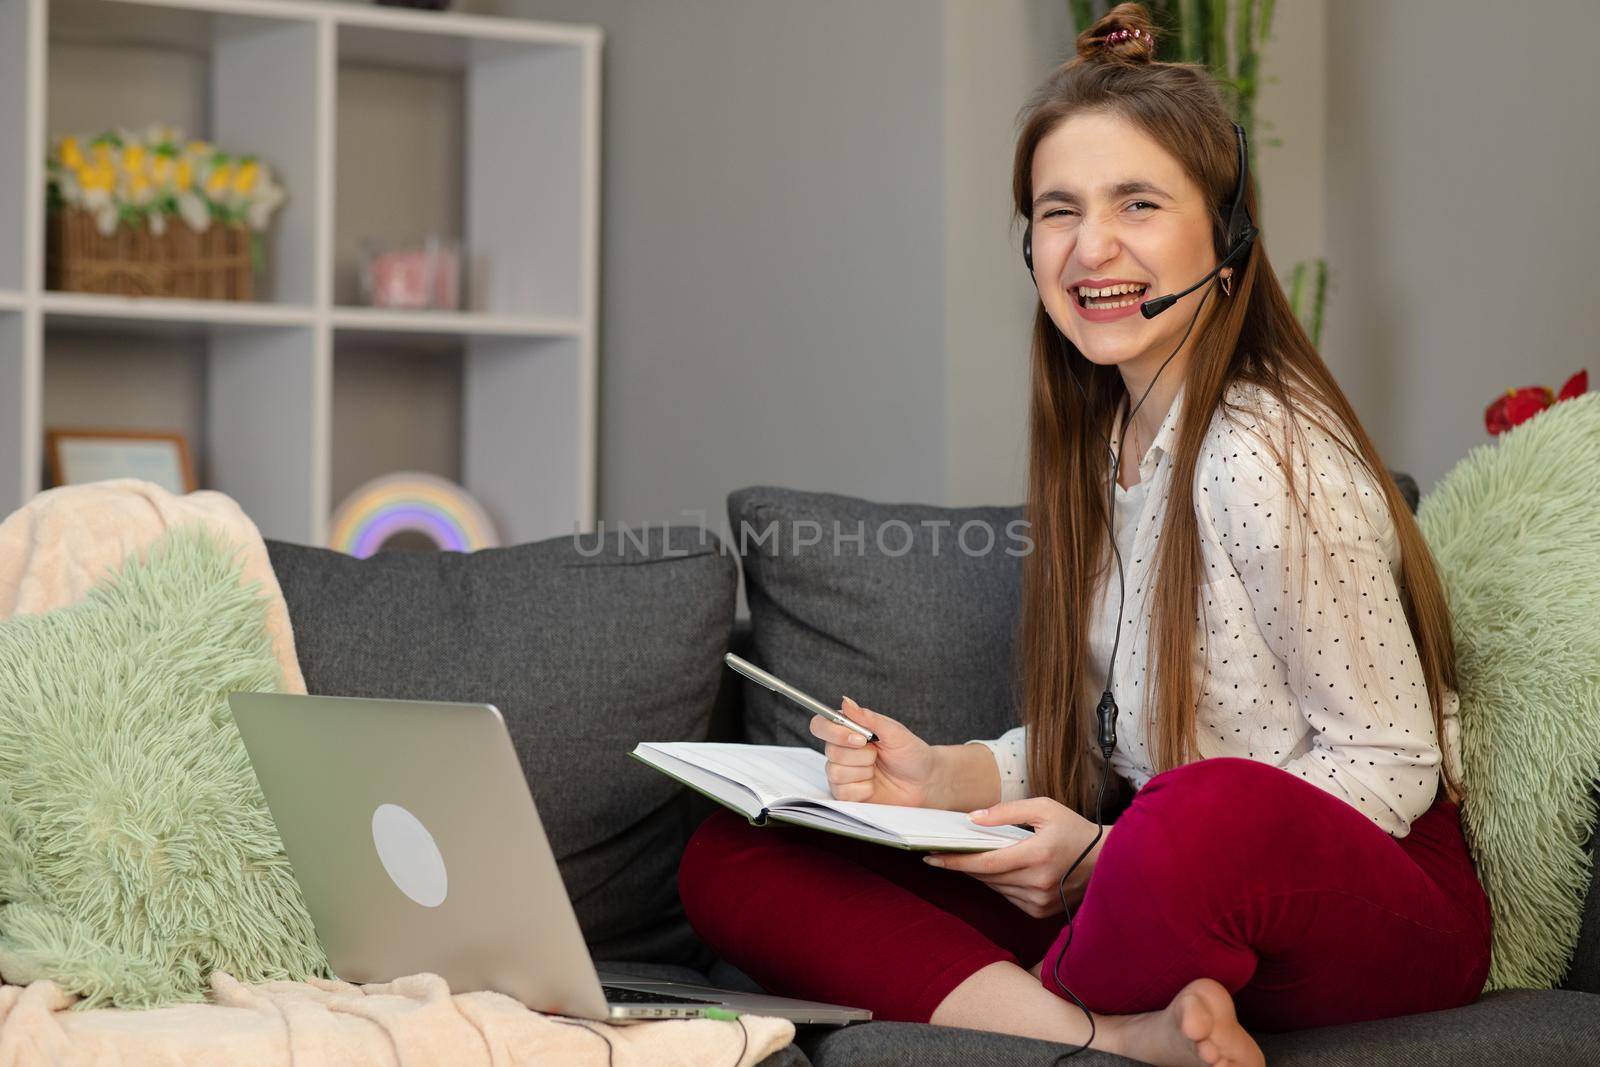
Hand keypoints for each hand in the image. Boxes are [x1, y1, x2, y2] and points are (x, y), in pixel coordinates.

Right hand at [809, 697, 935, 806]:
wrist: (924, 783)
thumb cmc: (911, 754)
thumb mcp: (894, 732)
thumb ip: (868, 718)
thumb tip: (846, 701)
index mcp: (849, 730)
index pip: (821, 725)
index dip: (834, 732)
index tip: (860, 738)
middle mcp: (841, 750)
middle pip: (830, 751)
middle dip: (861, 755)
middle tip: (878, 755)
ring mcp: (842, 773)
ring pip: (835, 772)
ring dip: (863, 772)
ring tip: (877, 770)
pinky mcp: (846, 793)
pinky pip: (843, 791)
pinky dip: (863, 789)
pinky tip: (873, 785)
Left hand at [923, 797, 1108, 917]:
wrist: (1107, 861)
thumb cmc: (1074, 829)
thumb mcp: (1043, 808)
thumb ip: (1006, 812)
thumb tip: (972, 819)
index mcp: (1038, 855)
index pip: (985, 863)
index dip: (955, 861)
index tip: (931, 857)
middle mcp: (1038, 883)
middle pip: (986, 876)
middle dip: (962, 864)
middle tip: (940, 852)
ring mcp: (1040, 901)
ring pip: (995, 887)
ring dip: (980, 874)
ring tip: (968, 857)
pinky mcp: (1040, 911)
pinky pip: (1007, 896)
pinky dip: (998, 883)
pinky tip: (998, 869)